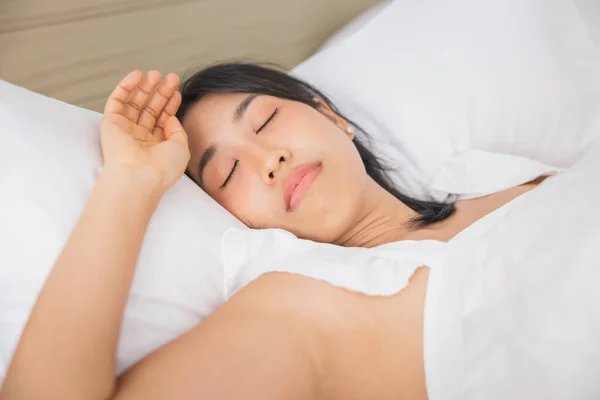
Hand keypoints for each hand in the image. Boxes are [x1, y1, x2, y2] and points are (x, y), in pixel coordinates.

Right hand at [100, 70, 190, 194]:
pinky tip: (137, 75)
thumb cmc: (162, 168)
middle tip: (171, 77)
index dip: (170, 105)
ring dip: (145, 87)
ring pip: (134, 103)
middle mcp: (140, 138)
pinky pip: (117, 101)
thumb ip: (178, 131)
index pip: (162, 120)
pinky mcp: (110, 123)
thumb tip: (171, 118)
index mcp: (156, 147)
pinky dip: (125, 86)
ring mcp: (125, 130)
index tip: (177, 92)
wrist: (139, 177)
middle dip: (160, 93)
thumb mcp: (181, 148)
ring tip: (156, 74)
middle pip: (150, 109)